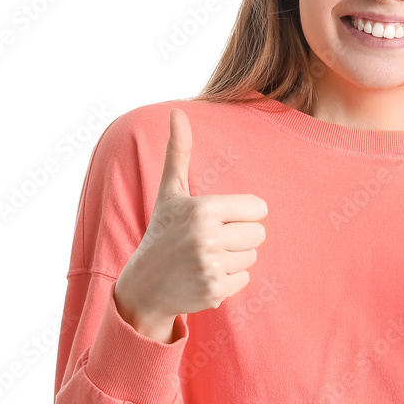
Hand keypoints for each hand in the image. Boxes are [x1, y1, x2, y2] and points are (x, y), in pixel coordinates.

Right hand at [114, 108, 267, 338]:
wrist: (144, 286)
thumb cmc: (162, 232)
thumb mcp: (170, 192)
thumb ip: (179, 152)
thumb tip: (177, 112)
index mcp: (203, 209)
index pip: (258, 209)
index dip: (243, 214)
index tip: (219, 219)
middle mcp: (207, 238)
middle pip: (259, 234)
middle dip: (240, 237)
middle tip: (211, 241)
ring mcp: (211, 266)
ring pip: (252, 257)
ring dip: (234, 259)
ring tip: (205, 258)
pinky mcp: (214, 291)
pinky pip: (244, 280)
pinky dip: (229, 281)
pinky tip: (204, 277)